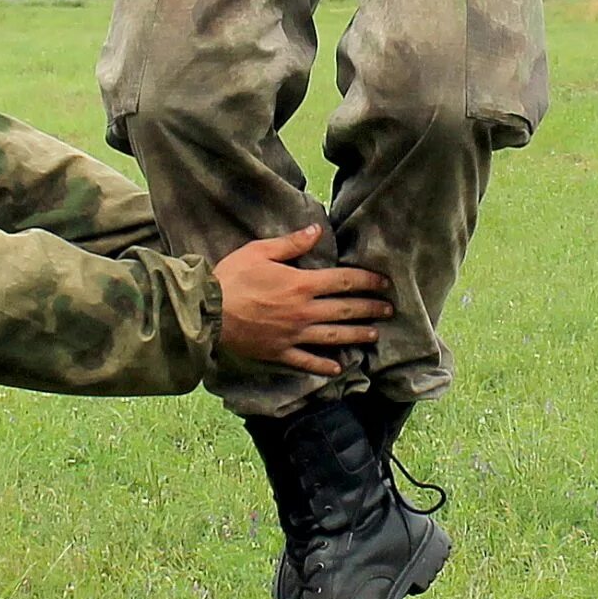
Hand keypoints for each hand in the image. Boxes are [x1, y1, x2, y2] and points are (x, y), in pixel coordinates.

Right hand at [213, 224, 390, 378]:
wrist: (208, 312)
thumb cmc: (232, 277)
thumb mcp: (260, 251)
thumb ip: (291, 243)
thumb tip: (316, 230)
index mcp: (302, 284)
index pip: (344, 281)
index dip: (367, 280)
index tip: (383, 282)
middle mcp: (304, 312)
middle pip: (345, 311)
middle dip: (370, 309)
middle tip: (389, 310)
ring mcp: (294, 335)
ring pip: (334, 337)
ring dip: (357, 336)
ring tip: (374, 336)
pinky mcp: (280, 352)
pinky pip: (307, 362)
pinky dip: (324, 366)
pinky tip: (338, 368)